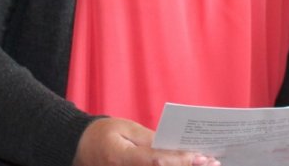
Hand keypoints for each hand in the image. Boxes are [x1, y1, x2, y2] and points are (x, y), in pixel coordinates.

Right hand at [73, 117, 220, 165]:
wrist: (76, 148)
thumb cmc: (101, 135)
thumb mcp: (125, 128)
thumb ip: (150, 139)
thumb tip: (175, 147)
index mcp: (121, 158)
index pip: (157, 161)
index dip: (181, 160)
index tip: (202, 156)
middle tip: (211, 163)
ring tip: (204, 164)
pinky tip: (185, 165)